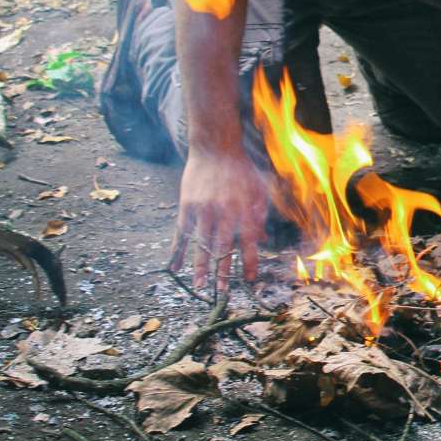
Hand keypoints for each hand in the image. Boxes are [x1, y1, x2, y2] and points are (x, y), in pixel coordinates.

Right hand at [169, 144, 267, 293]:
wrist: (215, 148)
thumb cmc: (241, 170)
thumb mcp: (259, 190)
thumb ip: (261, 215)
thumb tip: (265, 240)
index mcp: (244, 209)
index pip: (249, 242)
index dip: (249, 262)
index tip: (250, 281)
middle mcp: (224, 212)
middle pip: (223, 248)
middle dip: (223, 272)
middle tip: (222, 292)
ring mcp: (203, 210)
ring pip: (201, 244)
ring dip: (200, 267)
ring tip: (199, 286)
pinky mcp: (186, 206)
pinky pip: (181, 233)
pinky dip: (178, 251)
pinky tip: (175, 267)